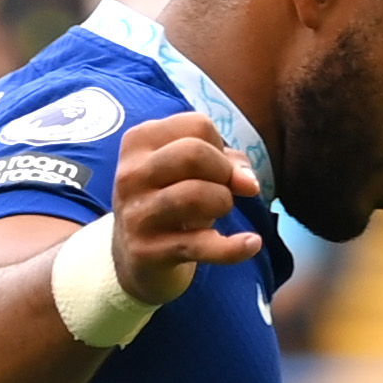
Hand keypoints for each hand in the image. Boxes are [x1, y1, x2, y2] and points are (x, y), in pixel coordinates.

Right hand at [109, 110, 271, 304]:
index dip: (219, 146)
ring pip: (195, 195)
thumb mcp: (192, 170)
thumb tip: (248, 184)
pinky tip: (251, 244)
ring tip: (220, 212)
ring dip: (223, 203)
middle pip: (194, 153)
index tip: (213, 168)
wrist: (134, 256)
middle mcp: (130, 175)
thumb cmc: (170, 200)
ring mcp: (135, 214)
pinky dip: (234, 247)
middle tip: (224, 189)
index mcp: (139, 142)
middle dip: (224, 172)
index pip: (198, 125)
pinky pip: (200, 245)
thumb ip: (228, 162)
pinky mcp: (146, 252)